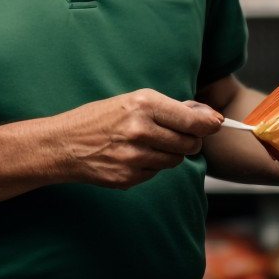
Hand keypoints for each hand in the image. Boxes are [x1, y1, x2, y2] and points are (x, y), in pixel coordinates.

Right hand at [53, 89, 223, 189]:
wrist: (62, 144)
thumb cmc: (96, 119)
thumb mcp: (130, 101)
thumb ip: (169, 108)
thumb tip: (206, 114)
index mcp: (143, 105)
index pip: (193, 120)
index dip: (209, 123)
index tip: (216, 123)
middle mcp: (141, 130)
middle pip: (189, 143)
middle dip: (189, 140)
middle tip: (176, 134)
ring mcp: (135, 157)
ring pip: (175, 161)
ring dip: (170, 154)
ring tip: (148, 144)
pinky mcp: (129, 178)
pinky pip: (156, 173)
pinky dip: (151, 166)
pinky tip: (132, 156)